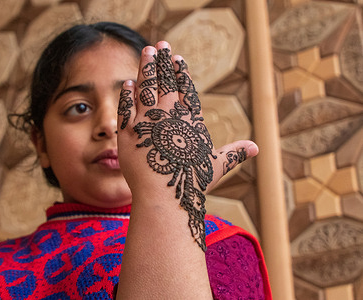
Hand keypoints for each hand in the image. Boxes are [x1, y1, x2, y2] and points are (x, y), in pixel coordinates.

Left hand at [117, 41, 257, 249]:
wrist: (165, 194)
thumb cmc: (193, 181)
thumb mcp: (216, 165)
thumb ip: (234, 153)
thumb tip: (256, 148)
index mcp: (190, 120)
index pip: (186, 90)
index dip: (182, 74)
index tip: (179, 59)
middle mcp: (169, 115)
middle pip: (165, 82)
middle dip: (163, 62)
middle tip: (161, 44)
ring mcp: (147, 122)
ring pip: (146, 88)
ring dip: (146, 68)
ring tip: (147, 51)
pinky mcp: (128, 132)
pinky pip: (127, 108)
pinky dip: (127, 94)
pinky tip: (128, 83)